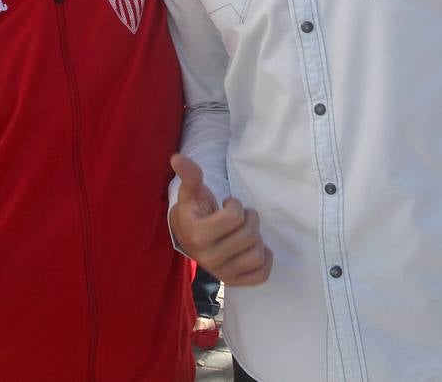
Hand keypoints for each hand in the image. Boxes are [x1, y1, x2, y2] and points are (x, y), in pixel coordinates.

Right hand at [169, 153, 272, 286]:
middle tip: (239, 217)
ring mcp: (222, 273)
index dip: (235, 205)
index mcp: (198, 235)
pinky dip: (264, 259)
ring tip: (243, 232)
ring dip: (256, 238)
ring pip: (257, 254)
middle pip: (249, 235)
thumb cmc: (193, 211)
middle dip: (249, 218)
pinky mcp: (234, 282)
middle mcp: (209, 259)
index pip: (234, 217)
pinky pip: (262, 274)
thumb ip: (189, 175)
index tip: (227, 205)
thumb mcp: (190, 192)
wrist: (188, 237)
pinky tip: (252, 247)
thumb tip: (177, 158)